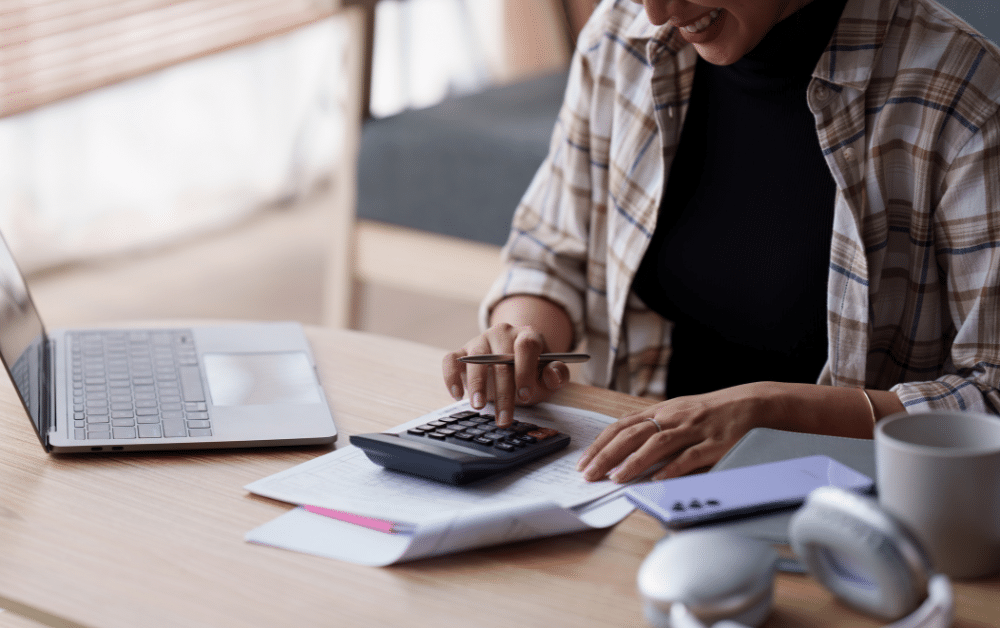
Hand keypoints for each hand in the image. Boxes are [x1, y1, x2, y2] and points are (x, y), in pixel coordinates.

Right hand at [442, 322, 569, 425]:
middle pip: (500, 359)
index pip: (526, 346)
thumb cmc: (532, 372)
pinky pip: (451, 360)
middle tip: (504, 418)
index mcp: (527, 335)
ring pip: (475, 359)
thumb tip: (553, 374)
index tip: (525, 396)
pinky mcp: (462, 351)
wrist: (513, 363)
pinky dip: (451, 377)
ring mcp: (480, 341)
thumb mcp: (549, 376)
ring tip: (479, 407)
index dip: (525, 371)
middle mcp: (502, 333)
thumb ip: (557, 375)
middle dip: (503, 392)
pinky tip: (457, 396)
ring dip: (476, 385)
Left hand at [576, 383, 784, 482]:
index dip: (600, 444)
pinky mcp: (714, 443)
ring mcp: (694, 429)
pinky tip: (657, 479)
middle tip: (589, 474)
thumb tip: (622, 452)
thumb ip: (653, 430)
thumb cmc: (710, 412)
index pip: (622, 426)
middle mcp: (673, 417)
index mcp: (661, 411)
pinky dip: (673, 467)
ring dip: (634, 462)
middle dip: (607, 455)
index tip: (583, 462)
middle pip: (633, 434)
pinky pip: (691, 456)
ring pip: (658, 444)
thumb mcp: (677, 414)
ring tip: (616, 478)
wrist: (750, 404)